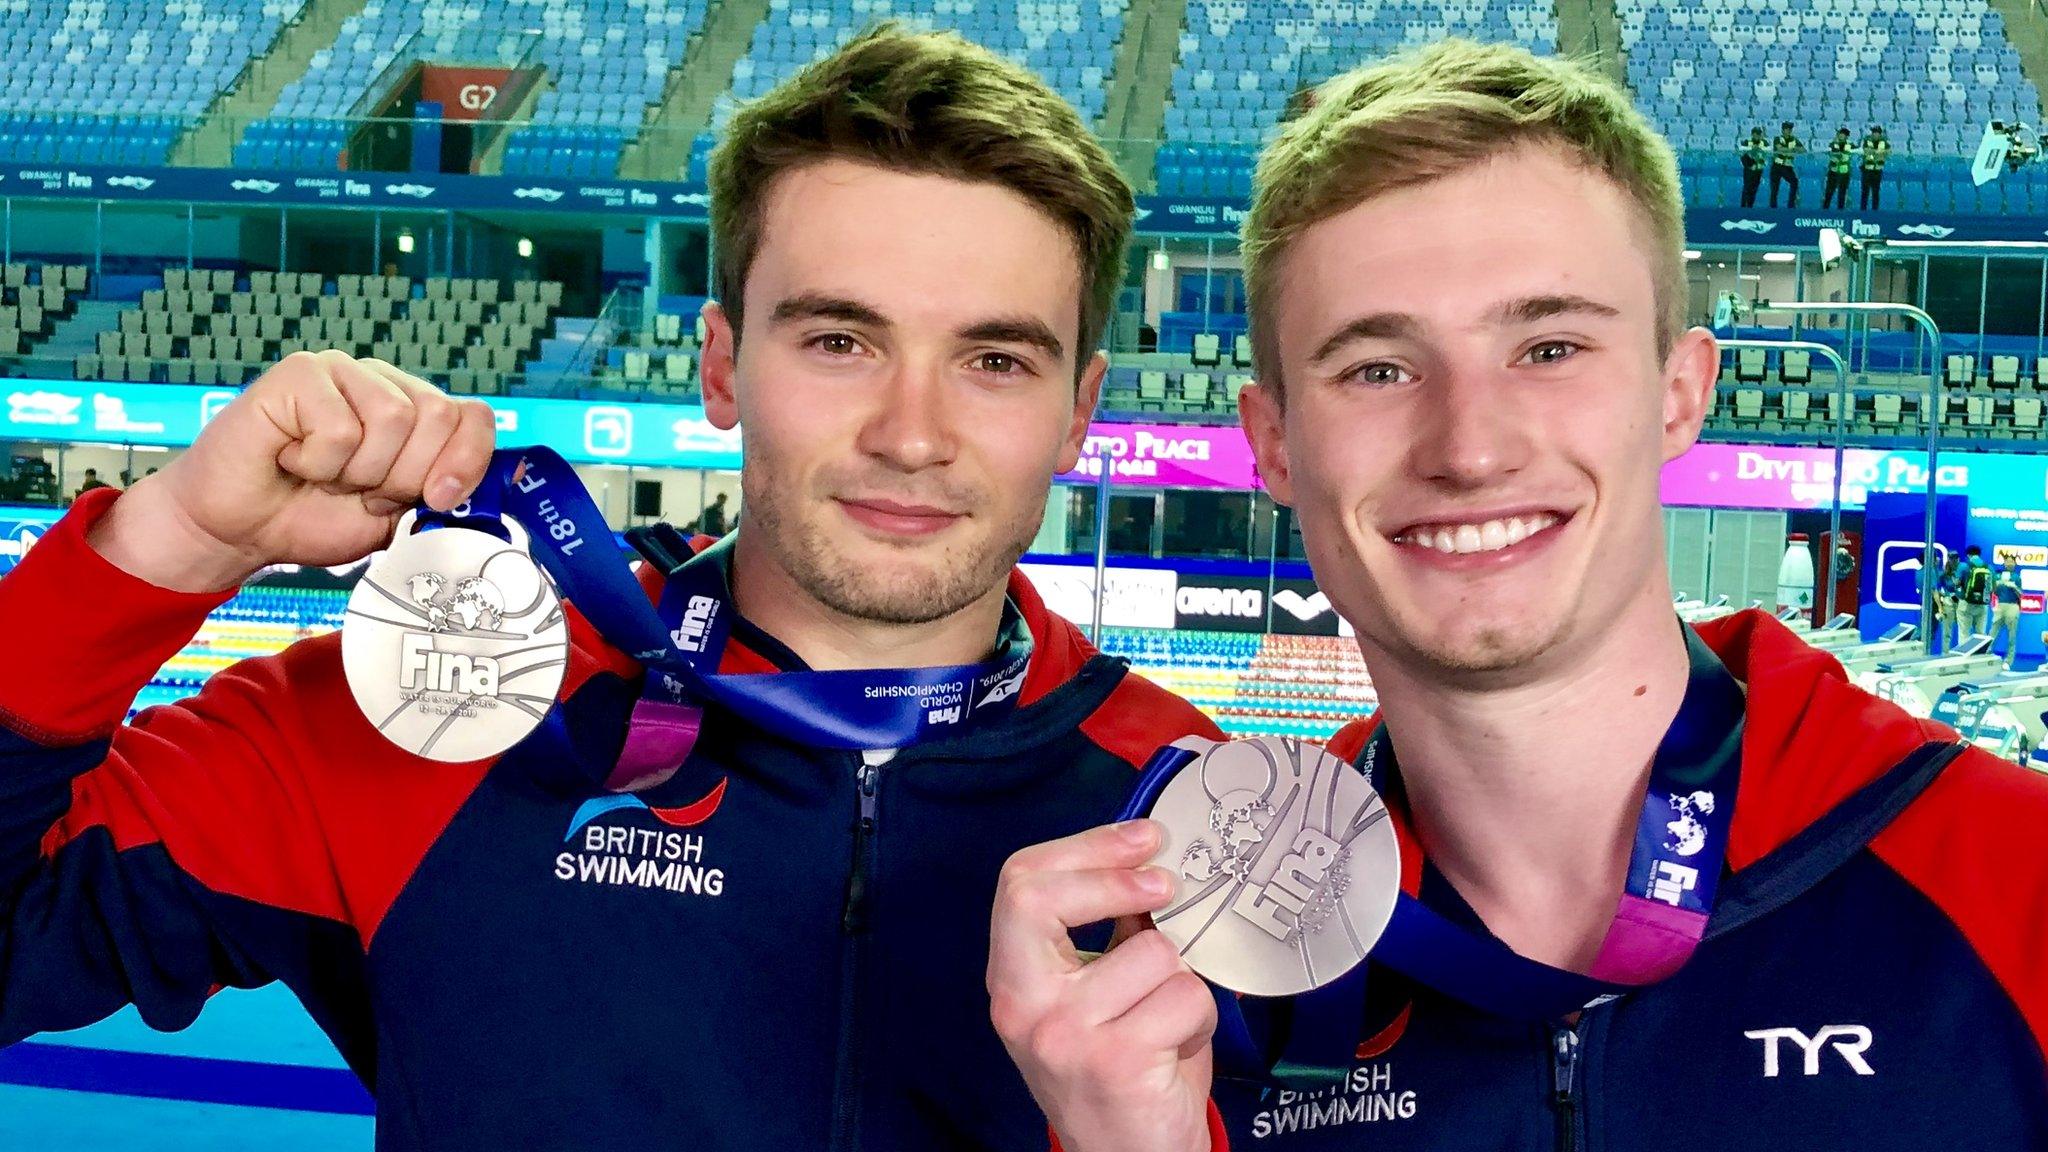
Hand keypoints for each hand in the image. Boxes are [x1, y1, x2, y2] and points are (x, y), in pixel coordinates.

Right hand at [87, 352, 495, 591]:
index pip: (473, 416)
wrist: (239, 531)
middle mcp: (382, 382)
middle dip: (402, 476)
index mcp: (414, 410)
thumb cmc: (312, 517)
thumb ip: (439, 491)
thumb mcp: (395, 516)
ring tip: (322, 473)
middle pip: (437, 417)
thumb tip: (477, 480)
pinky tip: (291, 458)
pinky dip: (317, 463)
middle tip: (358, 490)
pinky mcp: (298, 373)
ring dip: (357, 471)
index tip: (431, 501)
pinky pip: (339, 427)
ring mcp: (340, 371)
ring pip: (393, 419)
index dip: (463, 464)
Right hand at [988, 820, 1217, 1151]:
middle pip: (1044, 898)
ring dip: (1181, 977)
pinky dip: (1199, 1017)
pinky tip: (1179, 1045)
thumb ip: (1106, 934)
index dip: (1086, 847)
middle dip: (1116, 879)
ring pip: (1150, 952)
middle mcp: (1022, 1005)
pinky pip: (1185, 997)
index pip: (1020, 883)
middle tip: (1165, 884)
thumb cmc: (1120, 1072)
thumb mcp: (1094, 996)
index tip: (1142, 839)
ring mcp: (1063, 1034)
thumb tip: (1150, 860)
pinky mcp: (1114, 1060)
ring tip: (1169, 1014)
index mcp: (1013, 979)